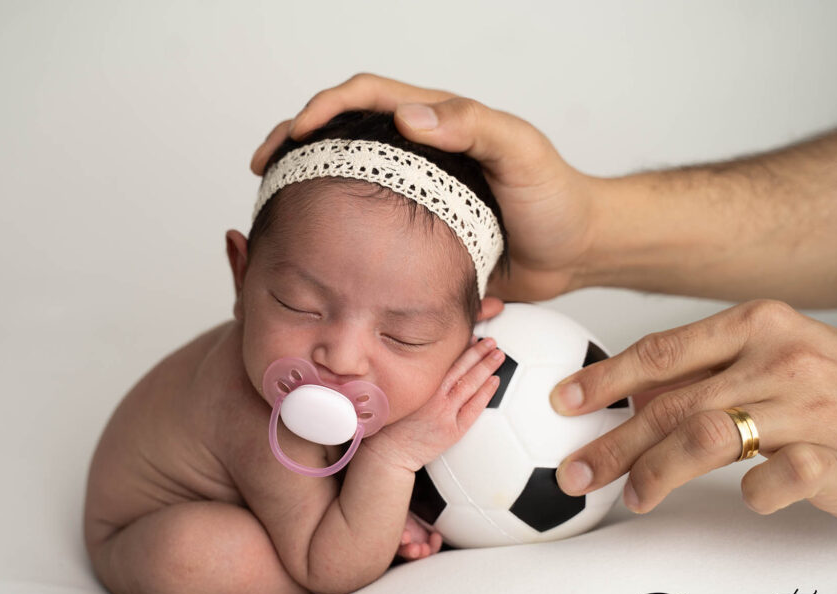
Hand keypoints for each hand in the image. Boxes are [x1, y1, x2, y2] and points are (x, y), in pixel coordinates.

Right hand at [249, 72, 596, 301]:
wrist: (574, 253)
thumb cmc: (555, 198)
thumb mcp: (520, 152)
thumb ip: (474, 126)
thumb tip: (410, 118)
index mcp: (437, 124)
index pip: (367, 97)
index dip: (326, 106)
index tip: (297, 132)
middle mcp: (419, 156)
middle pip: (343, 135)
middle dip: (295, 142)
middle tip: (263, 165)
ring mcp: (414, 197)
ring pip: (348, 180)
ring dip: (306, 184)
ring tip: (271, 203)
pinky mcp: (416, 237)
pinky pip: (366, 229)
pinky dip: (333, 230)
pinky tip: (312, 249)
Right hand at [368, 337, 504, 473]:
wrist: (388, 452)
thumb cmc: (390, 424)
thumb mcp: (398, 393)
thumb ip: (415, 378)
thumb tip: (428, 363)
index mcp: (420, 385)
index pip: (445, 360)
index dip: (461, 347)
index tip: (471, 336)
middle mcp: (433, 396)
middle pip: (461, 368)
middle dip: (478, 352)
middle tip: (491, 342)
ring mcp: (445, 413)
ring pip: (470, 385)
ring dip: (486, 368)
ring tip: (498, 356)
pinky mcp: (453, 430)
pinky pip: (474, 408)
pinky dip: (485, 393)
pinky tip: (494, 382)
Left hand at [549, 299, 836, 522]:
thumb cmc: (833, 392)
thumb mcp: (770, 360)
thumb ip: (704, 371)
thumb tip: (628, 396)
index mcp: (757, 324)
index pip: (662, 351)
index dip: (605, 379)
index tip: (564, 403)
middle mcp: (781, 357)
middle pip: (673, 402)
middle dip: (614, 441)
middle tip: (576, 471)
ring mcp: (813, 405)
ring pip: (708, 436)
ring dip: (657, 472)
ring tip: (632, 496)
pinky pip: (775, 477)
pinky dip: (750, 492)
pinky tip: (742, 499)